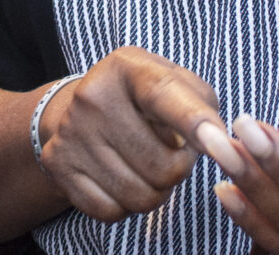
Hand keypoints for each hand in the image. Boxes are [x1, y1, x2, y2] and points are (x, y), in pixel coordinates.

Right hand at [38, 46, 232, 224]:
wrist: (77, 109)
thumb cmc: (142, 99)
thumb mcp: (172, 82)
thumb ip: (202, 104)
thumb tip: (219, 143)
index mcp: (127, 67)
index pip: (164, 95)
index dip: (195, 122)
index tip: (220, 144)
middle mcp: (93, 96)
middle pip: (164, 167)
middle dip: (180, 170)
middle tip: (172, 153)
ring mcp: (71, 132)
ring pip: (140, 197)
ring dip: (157, 192)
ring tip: (149, 167)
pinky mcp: (58, 164)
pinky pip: (111, 212)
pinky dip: (125, 206)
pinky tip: (122, 178)